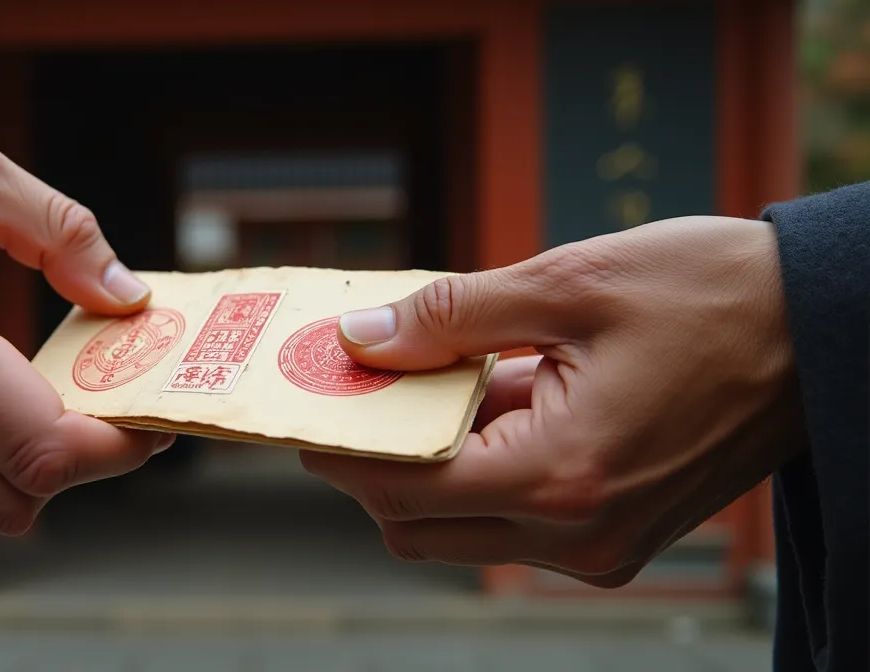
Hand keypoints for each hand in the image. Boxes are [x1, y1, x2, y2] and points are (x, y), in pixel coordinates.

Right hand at [0, 114, 173, 534]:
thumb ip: (61, 232)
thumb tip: (127, 297)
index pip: (38, 445)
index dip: (116, 447)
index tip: (152, 418)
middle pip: (19, 499)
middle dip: (84, 465)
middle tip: (117, 407)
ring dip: (37, 464)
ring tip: (63, 396)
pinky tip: (0, 395)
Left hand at [300, 216, 802, 586]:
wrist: (819, 327)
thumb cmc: (711, 295)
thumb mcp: (568, 284)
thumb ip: (450, 317)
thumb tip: (362, 341)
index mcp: (561, 476)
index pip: (403, 486)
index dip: (339, 448)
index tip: (304, 408)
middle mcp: (580, 533)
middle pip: (420, 523)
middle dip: (375, 462)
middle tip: (358, 390)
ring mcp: (603, 544)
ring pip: (464, 526)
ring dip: (430, 464)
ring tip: (432, 380)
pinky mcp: (619, 534)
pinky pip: (516, 517)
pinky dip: (484, 468)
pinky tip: (490, 396)